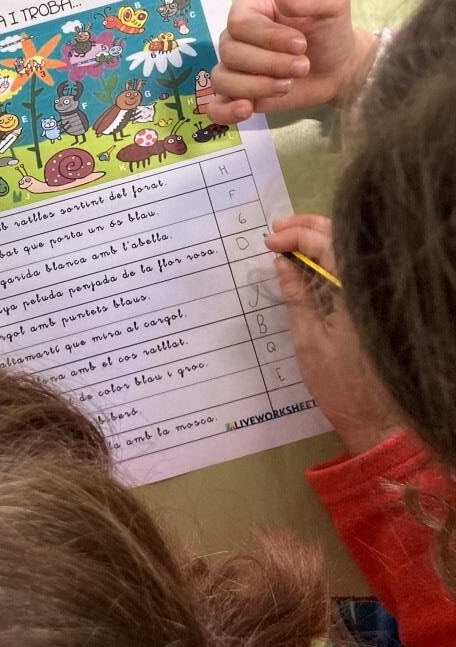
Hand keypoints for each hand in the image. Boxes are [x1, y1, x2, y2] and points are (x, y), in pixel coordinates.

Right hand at [207, 0, 377, 124]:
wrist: (339, 68)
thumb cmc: (330, 31)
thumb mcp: (332, 3)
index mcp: (250, 12)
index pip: (239, 24)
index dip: (267, 37)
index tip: (300, 44)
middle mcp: (235, 40)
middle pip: (230, 53)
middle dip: (270, 64)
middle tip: (302, 67)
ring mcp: (234, 71)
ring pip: (223, 80)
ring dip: (256, 86)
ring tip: (287, 85)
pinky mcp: (238, 97)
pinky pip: (215, 108)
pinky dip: (226, 111)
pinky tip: (247, 110)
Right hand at [265, 214, 404, 456]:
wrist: (377, 420)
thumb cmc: (339, 384)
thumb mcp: (308, 340)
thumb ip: (296, 295)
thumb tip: (282, 261)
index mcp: (355, 291)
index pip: (328, 243)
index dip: (297, 236)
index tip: (270, 242)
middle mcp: (371, 286)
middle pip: (343, 238)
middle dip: (308, 227)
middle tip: (277, 227)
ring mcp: (374, 295)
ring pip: (348, 251)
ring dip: (318, 239)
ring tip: (289, 238)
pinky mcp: (373, 307)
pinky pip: (352, 270)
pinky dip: (330, 259)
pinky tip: (309, 261)